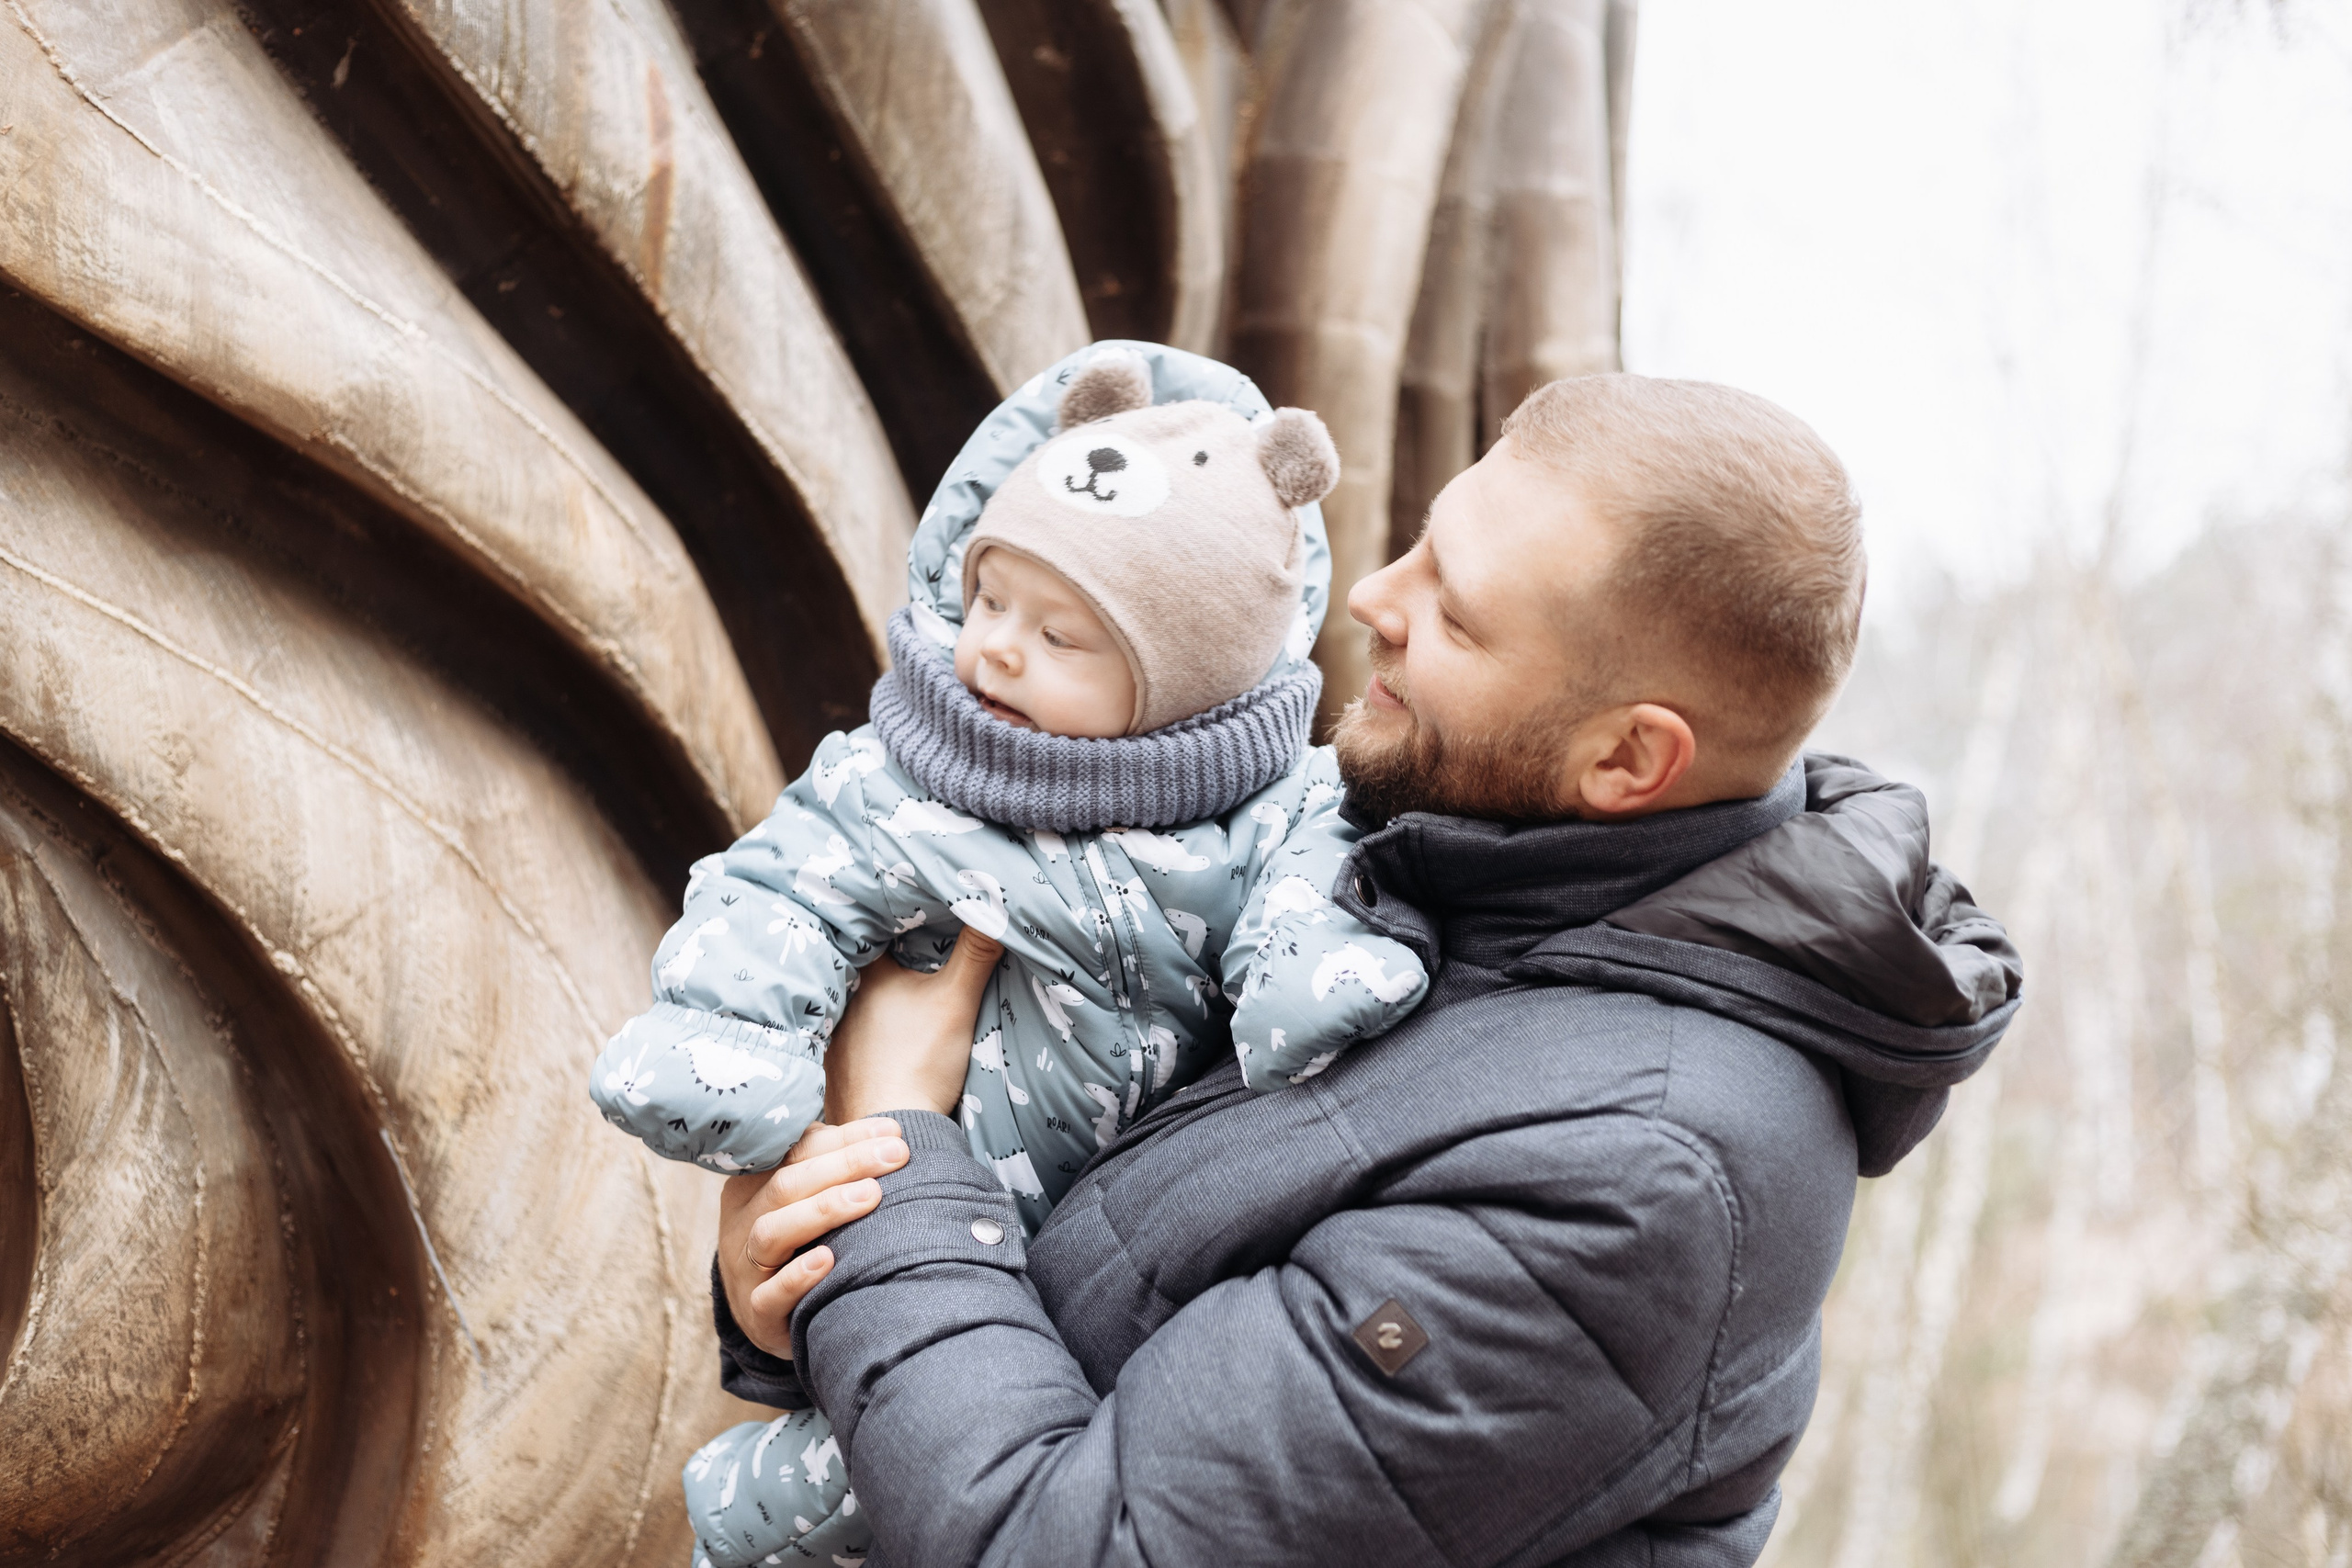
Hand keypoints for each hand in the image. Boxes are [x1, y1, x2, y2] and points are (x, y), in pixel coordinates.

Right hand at [717, 1117, 909, 1358]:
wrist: (763, 1314)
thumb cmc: (796, 1244)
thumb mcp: (801, 1202)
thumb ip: (830, 1168)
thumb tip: (886, 1134)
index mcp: (752, 1185)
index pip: (796, 1151)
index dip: (845, 1138)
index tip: (893, 1132)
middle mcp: (743, 1222)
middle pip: (787, 1184)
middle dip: (845, 1164)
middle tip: (895, 1154)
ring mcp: (745, 1269)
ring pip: (771, 1233)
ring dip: (823, 1210)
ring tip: (871, 1195)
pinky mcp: (757, 1314)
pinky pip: (769, 1296)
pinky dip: (797, 1278)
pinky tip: (829, 1260)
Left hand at [824, 925, 1003, 1122]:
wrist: (894, 1127)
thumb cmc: (921, 1060)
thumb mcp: (956, 1000)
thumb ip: (976, 953)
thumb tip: (994, 904)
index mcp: (867, 977)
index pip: (872, 932)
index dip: (891, 920)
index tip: (907, 912)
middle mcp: (842, 1002)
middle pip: (863, 968)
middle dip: (883, 960)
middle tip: (906, 950)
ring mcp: (835, 1038)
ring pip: (855, 1004)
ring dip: (872, 1000)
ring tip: (896, 994)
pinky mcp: (836, 1069)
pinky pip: (849, 1038)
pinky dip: (866, 1033)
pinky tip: (882, 1040)